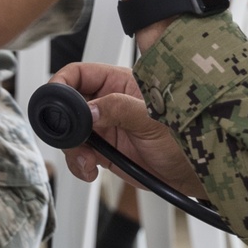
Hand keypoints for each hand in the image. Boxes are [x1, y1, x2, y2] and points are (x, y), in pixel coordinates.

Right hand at [52, 63, 206, 197]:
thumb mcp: (153, 120)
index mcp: (120, 83)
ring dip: (71, 148)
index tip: (55, 100)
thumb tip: (90, 110)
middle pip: (69, 104)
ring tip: (87, 161)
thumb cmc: (185, 139)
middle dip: (65, 124)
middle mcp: (108, 102)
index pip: (80, 73)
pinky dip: (77, 163)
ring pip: (70, 132)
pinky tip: (91, 170)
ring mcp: (104, 127)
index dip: (62, 82)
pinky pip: (78, 153)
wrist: (192, 174)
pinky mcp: (103, 150)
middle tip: (73, 139)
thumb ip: (120, 110)